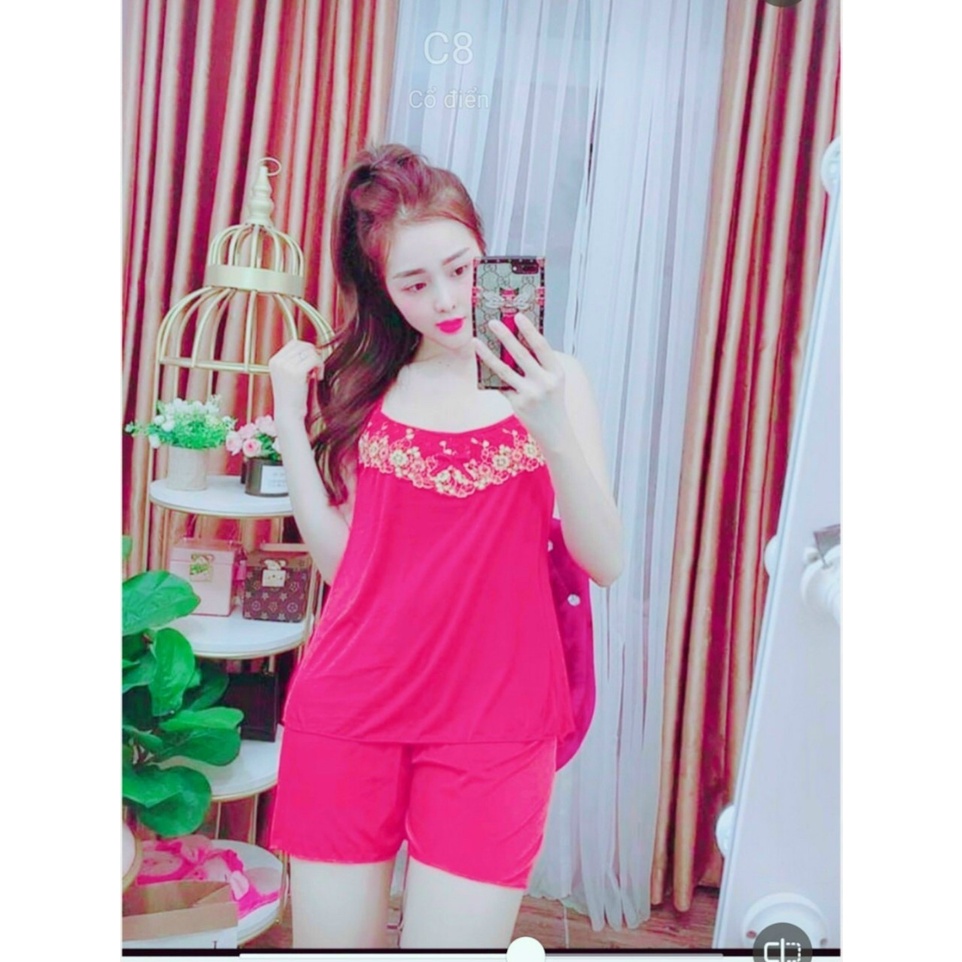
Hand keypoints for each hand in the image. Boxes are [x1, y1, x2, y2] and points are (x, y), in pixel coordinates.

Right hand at [268, 339, 324, 424]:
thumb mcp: (291, 375)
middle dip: (314, 355)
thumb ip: (296, 361)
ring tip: (318, 375)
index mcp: (274, 361)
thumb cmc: (294, 397)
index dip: (307, 350)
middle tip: (317, 369)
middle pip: (303, 345)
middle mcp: (278, 361)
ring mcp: (286, 366)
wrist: (289, 415)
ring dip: (318, 362)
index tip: (312, 364)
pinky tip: (320, 378)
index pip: (294, 343)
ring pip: (310, 351)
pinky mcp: (296, 372)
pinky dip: (321, 367)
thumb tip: (312, 348)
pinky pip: (315, 359)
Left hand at [473, 313, 571, 449]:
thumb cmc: (551, 400)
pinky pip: (501, 385)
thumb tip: (512, 342)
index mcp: (556, 372)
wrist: (554, 431)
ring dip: (487, 354)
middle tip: (492, 322)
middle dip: (505, 336)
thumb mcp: (552, 380)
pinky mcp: (517, 404)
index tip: (517, 316)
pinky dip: (491, 374)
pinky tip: (480, 362)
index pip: (541, 346)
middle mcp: (544, 382)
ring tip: (476, 341)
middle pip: (521, 354)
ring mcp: (530, 394)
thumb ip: (538, 363)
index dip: (529, 330)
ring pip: (504, 369)